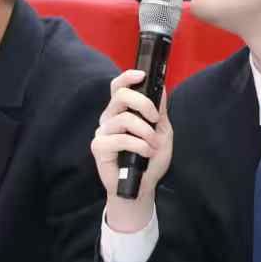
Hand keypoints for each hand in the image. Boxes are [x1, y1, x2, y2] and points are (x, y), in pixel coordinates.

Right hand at [90, 69, 171, 232]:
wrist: (142, 187)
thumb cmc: (150, 159)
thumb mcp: (162, 132)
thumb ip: (159, 111)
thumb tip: (161, 87)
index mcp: (122, 111)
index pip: (119, 87)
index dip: (128, 77)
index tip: (142, 75)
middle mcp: (110, 118)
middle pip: (121, 96)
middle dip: (143, 103)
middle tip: (155, 119)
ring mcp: (102, 131)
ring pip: (124, 118)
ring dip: (145, 131)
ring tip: (153, 145)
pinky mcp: (99, 147)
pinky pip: (120, 138)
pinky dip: (138, 145)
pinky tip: (146, 153)